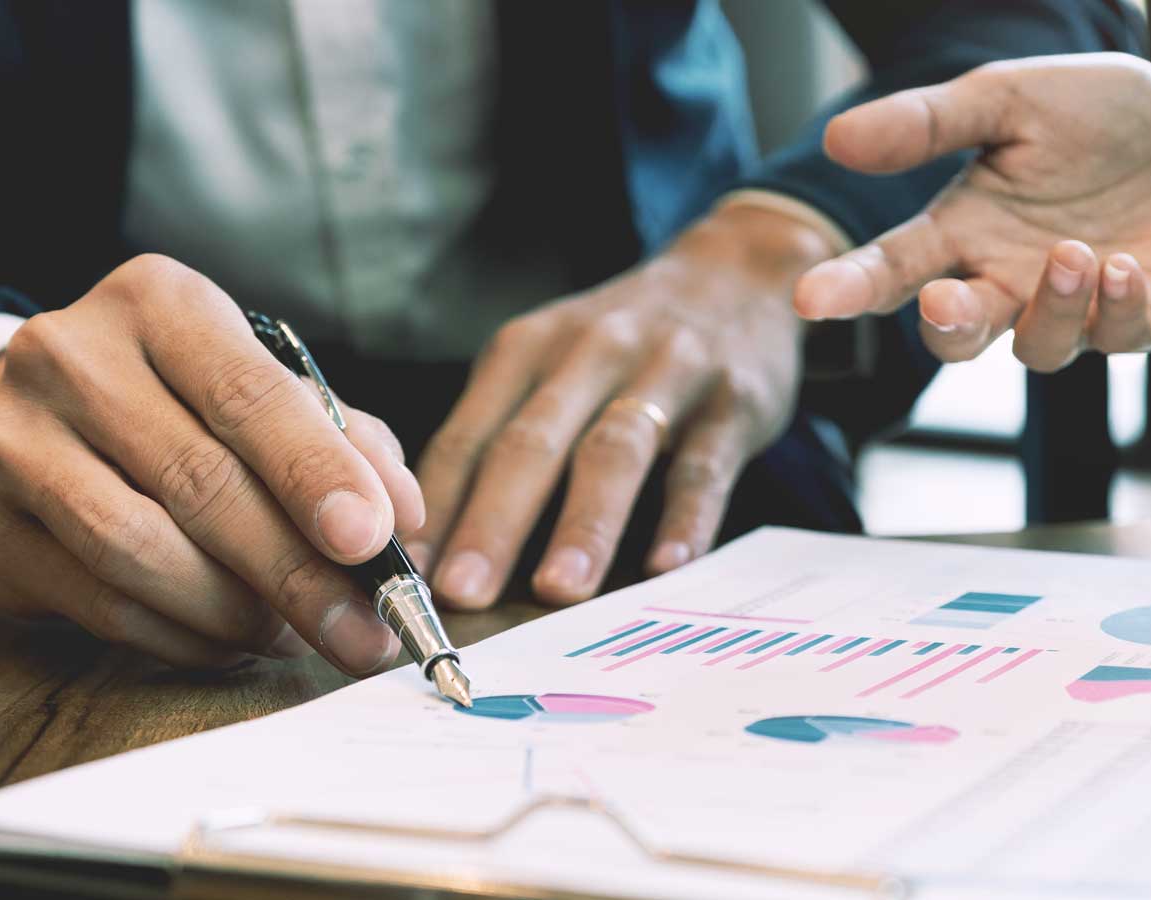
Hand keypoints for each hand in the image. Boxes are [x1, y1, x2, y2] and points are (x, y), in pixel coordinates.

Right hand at [0, 255, 424, 672]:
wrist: (31, 415)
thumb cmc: (179, 401)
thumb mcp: (261, 387)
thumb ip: (343, 441)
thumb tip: (403, 518)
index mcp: (157, 303)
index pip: (248, 394)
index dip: (314, 473)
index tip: (369, 541)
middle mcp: (70, 358)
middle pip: (199, 482)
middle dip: (296, 572)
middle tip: (362, 631)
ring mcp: (13, 442)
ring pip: (139, 551)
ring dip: (234, 613)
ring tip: (292, 636)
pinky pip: (100, 603)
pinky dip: (181, 636)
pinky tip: (228, 641)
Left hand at [405, 200, 827, 607]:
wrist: (740, 273)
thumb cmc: (627, 346)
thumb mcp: (553, 365)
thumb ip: (504, 439)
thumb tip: (441, 549)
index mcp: (527, 350)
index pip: (469, 436)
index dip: (436, 508)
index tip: (410, 576)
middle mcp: (589, 351)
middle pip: (532, 443)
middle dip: (493, 522)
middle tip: (463, 593)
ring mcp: (666, 370)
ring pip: (615, 451)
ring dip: (584, 523)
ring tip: (557, 590)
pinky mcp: (734, 398)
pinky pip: (704, 463)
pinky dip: (684, 519)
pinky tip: (664, 567)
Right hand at [791, 52, 1150, 371]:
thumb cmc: (1105, 118)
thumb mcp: (1013, 98)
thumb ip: (931, 122)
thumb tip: (839, 138)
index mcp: (969, 228)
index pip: (897, 267)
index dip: (852, 286)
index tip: (812, 299)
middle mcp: (1012, 279)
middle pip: (956, 334)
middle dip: (945, 327)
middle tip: (946, 301)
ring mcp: (1078, 308)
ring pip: (1038, 349)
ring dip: (1050, 309)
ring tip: (1074, 253)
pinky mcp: (1142, 320)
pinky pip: (1117, 338)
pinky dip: (1116, 307)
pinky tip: (1125, 264)